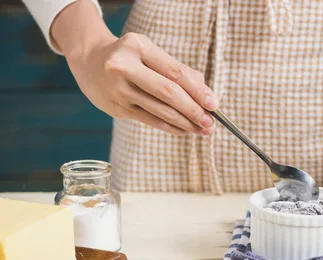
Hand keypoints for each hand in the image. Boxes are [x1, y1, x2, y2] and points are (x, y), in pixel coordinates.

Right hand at [51, 1, 217, 135]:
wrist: (89, 61)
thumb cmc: (130, 56)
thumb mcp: (151, 52)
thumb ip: (177, 70)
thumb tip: (206, 94)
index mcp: (137, 47)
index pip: (175, 72)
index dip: (198, 90)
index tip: (214, 104)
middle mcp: (124, 67)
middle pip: (168, 93)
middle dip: (193, 111)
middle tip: (210, 123)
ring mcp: (118, 90)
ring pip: (160, 111)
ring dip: (185, 123)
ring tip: (202, 130)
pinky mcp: (116, 108)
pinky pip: (150, 120)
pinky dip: (170, 127)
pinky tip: (185, 130)